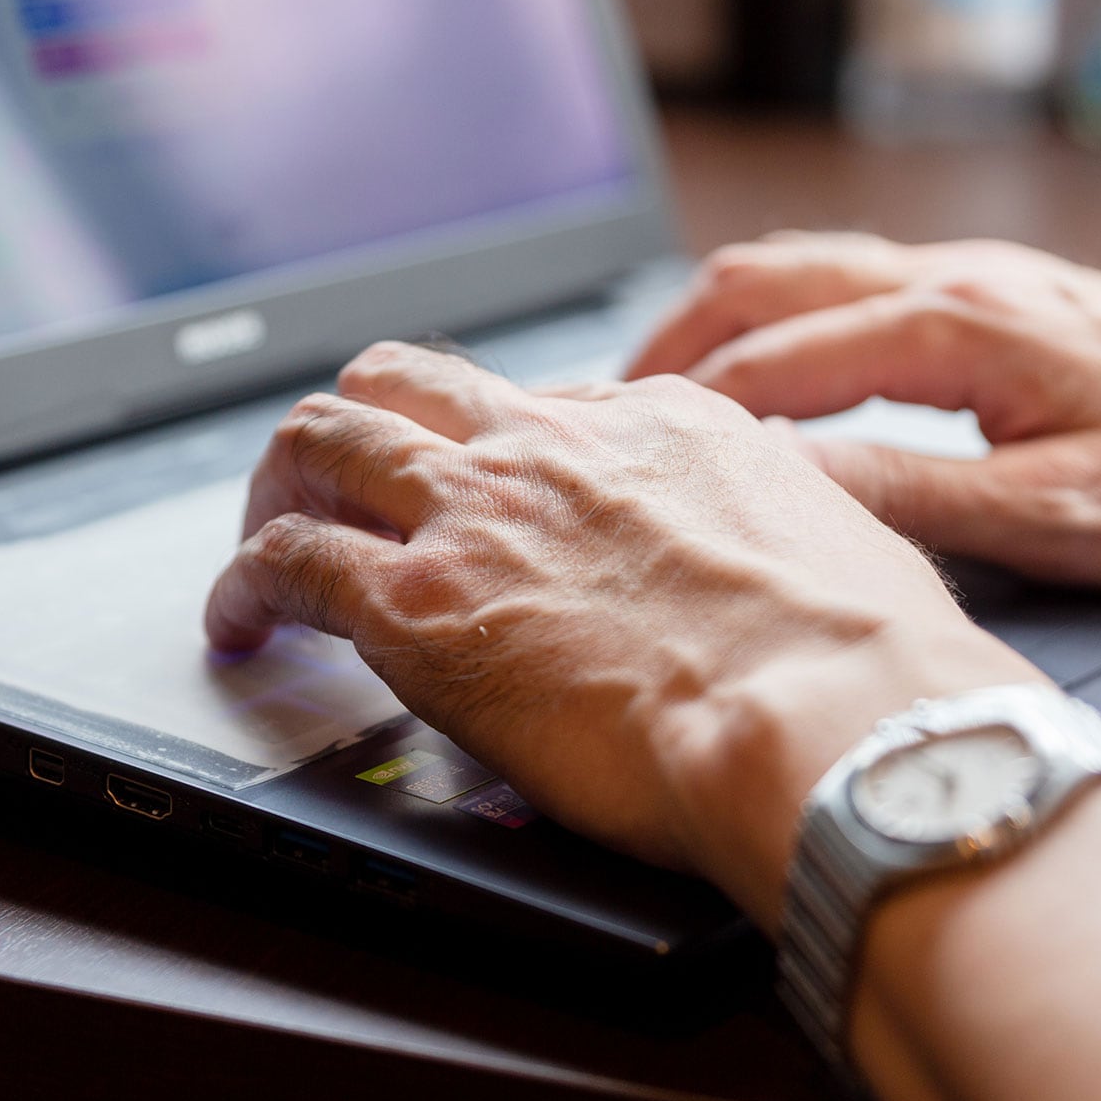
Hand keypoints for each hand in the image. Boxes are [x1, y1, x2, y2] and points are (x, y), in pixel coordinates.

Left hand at [205, 343, 1037, 929]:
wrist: (831, 716)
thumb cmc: (862, 660)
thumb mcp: (837, 540)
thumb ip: (773, 523)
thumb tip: (773, 551)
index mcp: (659, 422)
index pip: (533, 407)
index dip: (490, 455)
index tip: (481, 504)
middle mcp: (554, 445)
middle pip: (406, 383)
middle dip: (357, 431)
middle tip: (336, 492)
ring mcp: (479, 511)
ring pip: (323, 439)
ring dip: (280, 486)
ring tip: (262, 543)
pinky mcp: (419, 603)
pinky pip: (286, 562)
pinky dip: (243, 585)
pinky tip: (239, 626)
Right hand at [631, 232, 1100, 587]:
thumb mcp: (1053, 517)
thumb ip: (907, 495)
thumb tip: (783, 486)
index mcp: (963, 327)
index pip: (776, 360)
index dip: (685, 411)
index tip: (620, 453)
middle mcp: (962, 281)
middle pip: (768, 278)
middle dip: (673, 340)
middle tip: (608, 411)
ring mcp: (981, 280)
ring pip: (809, 271)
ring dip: (725, 325)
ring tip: (664, 395)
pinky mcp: (1001, 301)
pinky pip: (858, 289)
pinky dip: (785, 325)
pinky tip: (772, 381)